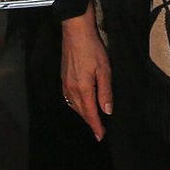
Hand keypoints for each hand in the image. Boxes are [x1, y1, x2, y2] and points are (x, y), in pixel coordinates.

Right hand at [60, 8, 111, 140]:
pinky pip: (69, 98)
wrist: (76, 33)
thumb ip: (105, 92)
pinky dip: (76, 106)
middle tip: (99, 131)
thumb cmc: (92, 49)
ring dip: (84, 114)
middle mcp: (71, 89)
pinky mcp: (63, 78)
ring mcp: (65, 84)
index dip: (96, 126)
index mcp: (83, 88)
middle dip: (90, 122)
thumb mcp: (105, 70)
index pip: (91, 113)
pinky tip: (81, 105)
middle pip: (81, 112)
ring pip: (74, 106)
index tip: (100, 136)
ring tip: (92, 120)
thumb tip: (107, 111)